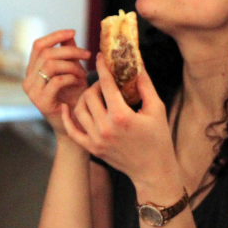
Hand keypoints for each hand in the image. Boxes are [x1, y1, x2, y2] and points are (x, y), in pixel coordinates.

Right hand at [22, 29, 89, 135]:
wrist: (75, 125)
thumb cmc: (75, 98)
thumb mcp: (72, 71)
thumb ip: (68, 54)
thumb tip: (70, 34)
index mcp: (32, 71)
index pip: (38, 45)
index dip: (55, 36)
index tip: (73, 32)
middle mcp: (28, 80)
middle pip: (46, 53)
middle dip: (70, 50)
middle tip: (87, 55)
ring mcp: (32, 92)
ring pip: (50, 65)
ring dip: (71, 65)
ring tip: (83, 74)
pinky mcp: (40, 102)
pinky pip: (56, 80)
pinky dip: (71, 77)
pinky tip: (79, 82)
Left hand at [61, 54, 176, 191]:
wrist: (153, 171)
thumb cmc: (159, 139)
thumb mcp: (156, 109)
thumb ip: (145, 85)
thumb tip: (137, 64)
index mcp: (121, 116)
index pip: (106, 84)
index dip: (103, 67)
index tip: (101, 56)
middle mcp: (105, 127)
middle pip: (90, 95)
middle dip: (96, 84)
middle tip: (105, 83)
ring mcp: (96, 139)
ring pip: (79, 109)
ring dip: (85, 97)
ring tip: (96, 95)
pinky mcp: (92, 148)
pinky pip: (73, 130)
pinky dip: (68, 117)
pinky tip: (68, 106)